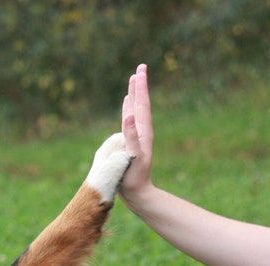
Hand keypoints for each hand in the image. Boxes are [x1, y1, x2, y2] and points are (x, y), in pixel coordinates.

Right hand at [120, 64, 153, 202]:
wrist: (138, 194)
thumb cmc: (135, 178)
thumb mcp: (133, 156)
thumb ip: (131, 136)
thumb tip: (128, 115)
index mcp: (143, 132)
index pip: (142, 105)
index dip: (141, 88)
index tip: (140, 70)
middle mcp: (142, 132)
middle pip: (141, 104)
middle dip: (140, 86)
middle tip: (140, 68)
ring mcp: (137, 137)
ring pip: (136, 110)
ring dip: (134, 96)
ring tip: (133, 82)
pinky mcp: (131, 143)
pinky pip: (129, 121)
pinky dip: (128, 110)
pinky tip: (126, 107)